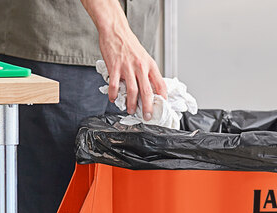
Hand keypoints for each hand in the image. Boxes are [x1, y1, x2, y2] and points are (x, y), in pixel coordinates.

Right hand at [81, 0, 166, 118]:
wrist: (116, 30)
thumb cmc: (129, 44)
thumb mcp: (144, 57)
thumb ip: (148, 72)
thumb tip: (151, 88)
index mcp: (150, 65)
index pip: (161, 85)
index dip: (162, 98)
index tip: (161, 106)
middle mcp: (140, 67)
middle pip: (147, 92)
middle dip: (148, 108)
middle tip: (147, 116)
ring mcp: (127, 68)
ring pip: (132, 92)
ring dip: (132, 105)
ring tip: (131, 110)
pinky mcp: (115, 68)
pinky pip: (114, 86)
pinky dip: (114, 95)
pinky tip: (113, 99)